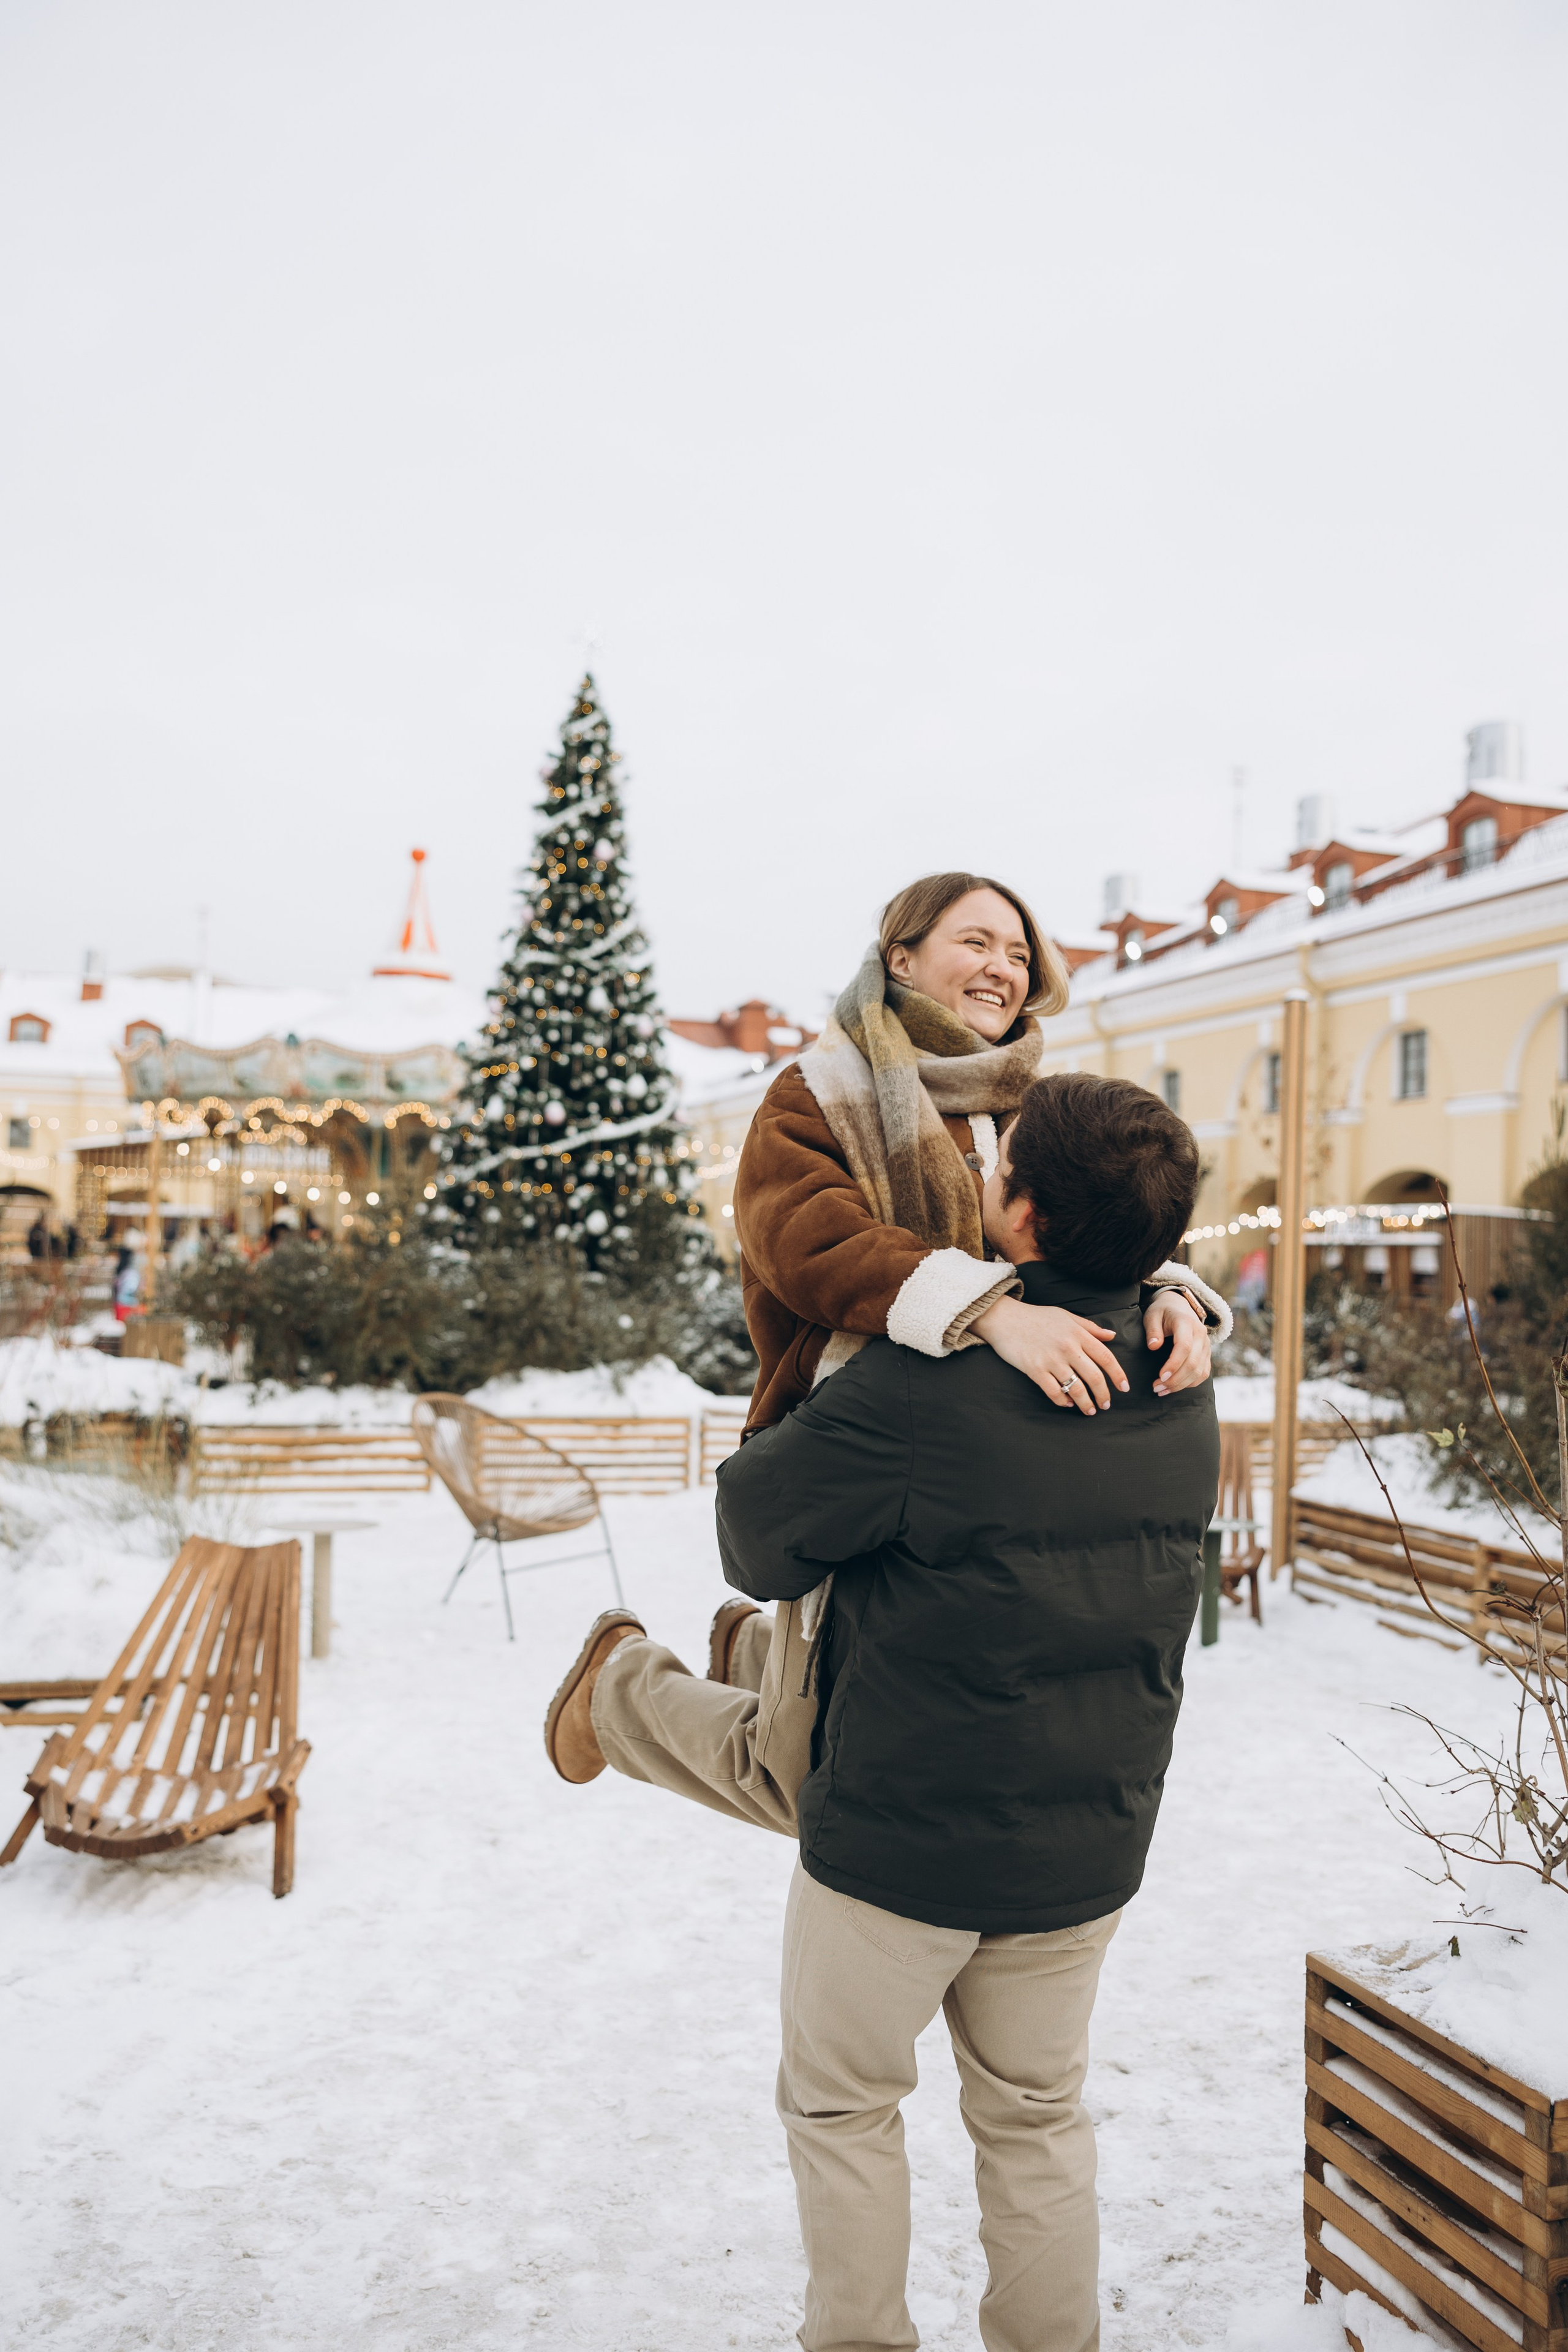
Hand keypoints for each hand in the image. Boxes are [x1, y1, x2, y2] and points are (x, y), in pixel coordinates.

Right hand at [970, 1295, 1127, 1414]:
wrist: (1004, 1318)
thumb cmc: (1036, 1317)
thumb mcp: (1066, 1316)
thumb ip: (1090, 1327)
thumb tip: (1112, 1336)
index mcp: (1078, 1333)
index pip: (1106, 1357)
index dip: (1118, 1375)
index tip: (1124, 1388)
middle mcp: (1068, 1347)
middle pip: (1094, 1377)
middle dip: (1104, 1395)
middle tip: (1106, 1405)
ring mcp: (1051, 1359)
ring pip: (1076, 1388)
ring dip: (1086, 1403)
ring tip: (1090, 1410)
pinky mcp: (1034, 1369)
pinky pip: (1053, 1392)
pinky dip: (1063, 1401)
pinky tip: (1068, 1404)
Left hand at [1144, 1290, 1211, 1395]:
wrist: (1179, 1306)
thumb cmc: (1162, 1312)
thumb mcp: (1152, 1316)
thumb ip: (1152, 1330)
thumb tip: (1153, 1346)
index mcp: (1186, 1323)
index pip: (1185, 1347)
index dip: (1174, 1364)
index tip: (1160, 1376)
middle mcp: (1200, 1335)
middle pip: (1193, 1363)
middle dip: (1175, 1380)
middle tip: (1156, 1388)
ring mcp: (1206, 1345)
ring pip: (1199, 1371)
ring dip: (1181, 1384)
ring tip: (1162, 1391)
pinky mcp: (1207, 1354)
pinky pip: (1203, 1373)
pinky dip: (1190, 1383)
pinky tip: (1174, 1387)